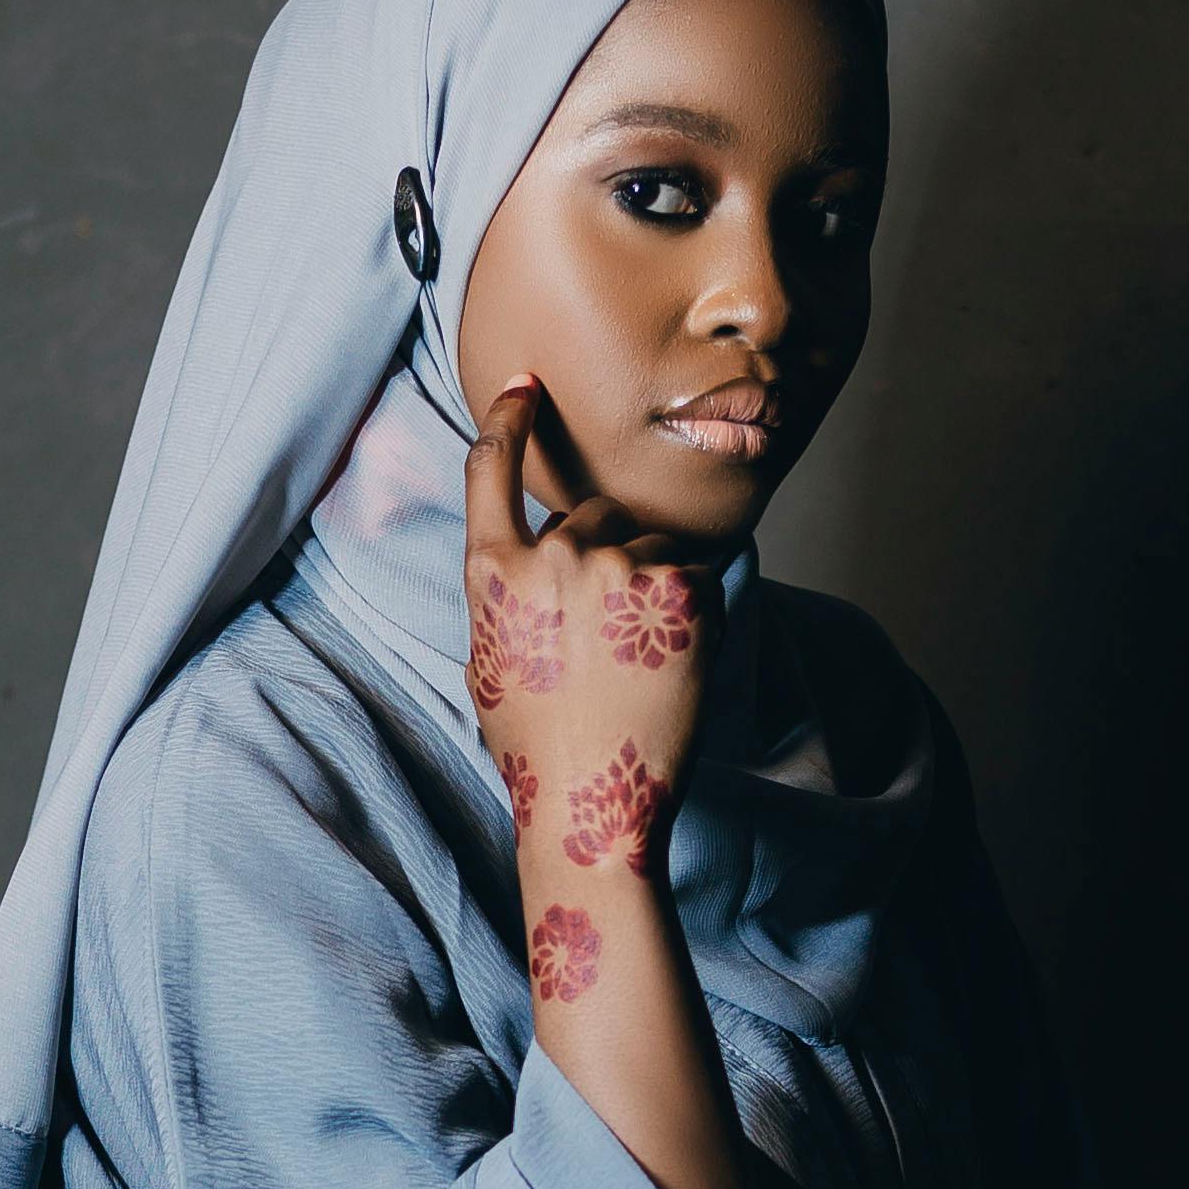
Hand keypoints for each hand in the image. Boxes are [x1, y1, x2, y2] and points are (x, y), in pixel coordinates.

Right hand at [464, 378, 714, 922]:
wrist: (591, 804)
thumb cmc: (537, 745)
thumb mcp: (492, 660)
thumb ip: (509, 594)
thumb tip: (537, 555)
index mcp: (493, 573)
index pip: (491, 471)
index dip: (508, 419)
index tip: (526, 385)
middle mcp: (553, 555)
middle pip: (596, 513)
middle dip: (609, 556)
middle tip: (609, 640)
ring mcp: (620, 567)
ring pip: (652, 543)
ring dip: (655, 585)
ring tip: (638, 663)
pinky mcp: (683, 587)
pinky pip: (698, 574)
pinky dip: (695, 612)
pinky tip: (671, 664)